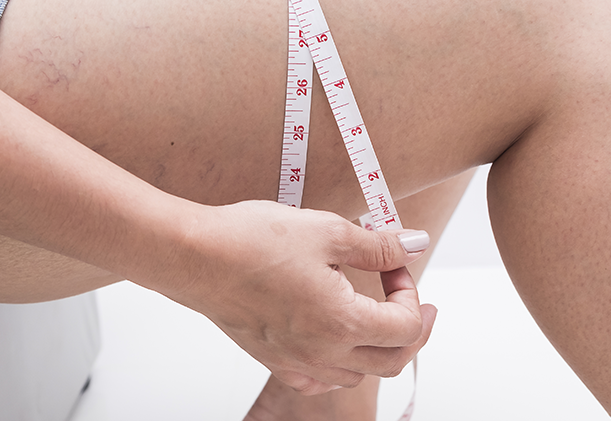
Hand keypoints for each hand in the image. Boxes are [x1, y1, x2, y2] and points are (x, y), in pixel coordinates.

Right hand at [155, 200, 437, 394]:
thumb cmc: (253, 241)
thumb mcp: (329, 231)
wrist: (195, 256)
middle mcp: (322, 352)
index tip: (396, 263)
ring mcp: (297, 362)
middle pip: (392, 361)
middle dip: (410, 329)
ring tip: (373, 313)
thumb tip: (415, 244)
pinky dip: (339, 365)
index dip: (412, 292)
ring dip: (377, 348)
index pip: (406, 327)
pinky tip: (335, 339)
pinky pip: (319, 380)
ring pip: (358, 374)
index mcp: (342, 322)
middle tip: (412, 300)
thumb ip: (380, 245)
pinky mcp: (274, 359)